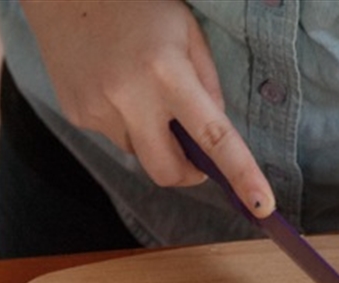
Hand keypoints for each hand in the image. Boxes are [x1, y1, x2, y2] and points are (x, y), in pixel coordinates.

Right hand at [21, 0, 273, 214]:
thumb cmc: (137, 6)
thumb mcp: (187, 32)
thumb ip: (209, 84)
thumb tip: (215, 135)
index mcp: (166, 72)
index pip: (213, 137)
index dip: (241, 175)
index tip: (262, 206)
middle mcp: (129, 97)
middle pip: (166, 171)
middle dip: (187, 174)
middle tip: (196, 160)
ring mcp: (97, 109)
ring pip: (140, 152)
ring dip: (151, 136)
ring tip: (139, 88)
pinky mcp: (76, 114)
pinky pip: (114, 136)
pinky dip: (125, 122)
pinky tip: (114, 85)